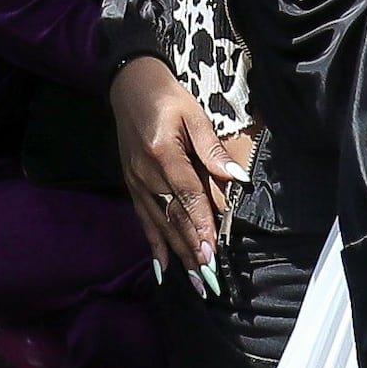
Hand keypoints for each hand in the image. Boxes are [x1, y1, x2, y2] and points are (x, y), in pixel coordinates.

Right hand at [110, 56, 233, 269]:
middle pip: (174, 218)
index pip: (188, 197)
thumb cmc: (166, 96)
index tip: (212, 253)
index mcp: (164, 154)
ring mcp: (137, 182)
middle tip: (207, 281)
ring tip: (194, 282)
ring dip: (178, 256)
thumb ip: (212, 148)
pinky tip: (164, 268)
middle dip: (192, 252)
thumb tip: (237, 178)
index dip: (201, 226)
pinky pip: (145, 220)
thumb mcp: (193, 114)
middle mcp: (147, 174)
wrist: (129, 85)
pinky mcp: (132, 185)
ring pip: (161, 225)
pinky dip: (155, 245)